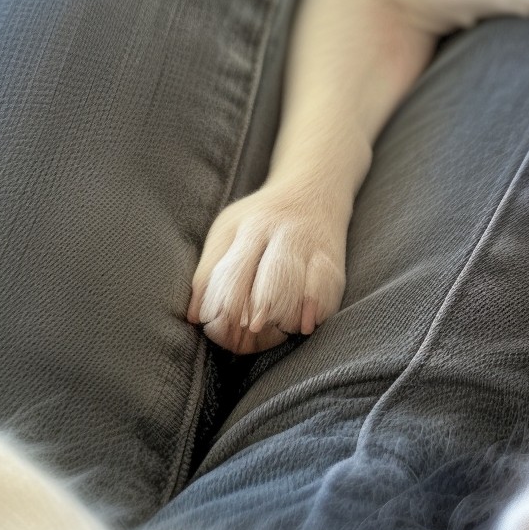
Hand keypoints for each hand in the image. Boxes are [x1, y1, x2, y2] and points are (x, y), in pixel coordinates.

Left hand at [189, 180, 350, 353]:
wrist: (314, 189)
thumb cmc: (261, 219)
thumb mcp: (227, 232)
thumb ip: (208, 273)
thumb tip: (194, 318)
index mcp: (245, 228)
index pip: (228, 279)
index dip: (222, 316)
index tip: (221, 333)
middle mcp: (279, 234)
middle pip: (263, 290)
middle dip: (251, 323)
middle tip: (245, 340)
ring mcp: (309, 246)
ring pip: (294, 294)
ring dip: (281, 321)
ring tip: (274, 330)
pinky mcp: (333, 260)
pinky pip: (325, 293)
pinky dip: (314, 313)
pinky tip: (305, 325)